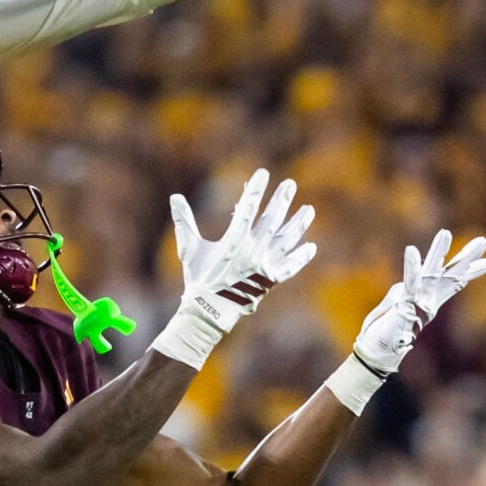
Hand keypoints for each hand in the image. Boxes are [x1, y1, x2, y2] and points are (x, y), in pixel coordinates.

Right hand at [151, 168, 316, 368]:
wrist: (209, 311)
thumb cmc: (198, 279)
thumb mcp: (189, 249)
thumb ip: (184, 222)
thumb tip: (175, 197)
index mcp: (234, 241)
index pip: (248, 208)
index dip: (256, 189)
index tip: (263, 173)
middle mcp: (254, 251)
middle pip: (272, 219)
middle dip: (282, 199)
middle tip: (290, 184)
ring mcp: (265, 265)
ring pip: (287, 240)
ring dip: (299, 223)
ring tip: (309, 209)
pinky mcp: (271, 280)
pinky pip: (291, 266)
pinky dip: (301, 257)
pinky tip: (311, 247)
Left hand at [350, 229, 485, 377]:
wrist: (377, 352)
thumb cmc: (386, 331)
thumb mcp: (400, 305)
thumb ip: (408, 292)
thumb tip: (409, 282)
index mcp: (428, 300)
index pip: (453, 282)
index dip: (469, 271)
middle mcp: (427, 300)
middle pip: (449, 274)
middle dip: (466, 258)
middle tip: (484, 241)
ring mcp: (417, 301)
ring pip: (431, 273)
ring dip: (438, 252)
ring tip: (445, 233)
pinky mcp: (404, 303)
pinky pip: (408, 282)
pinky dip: (411, 266)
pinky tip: (412, 251)